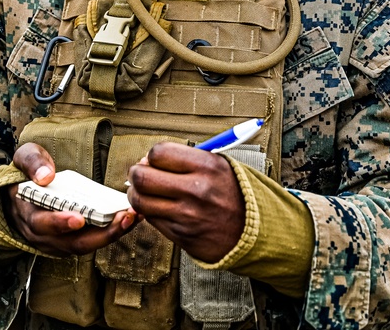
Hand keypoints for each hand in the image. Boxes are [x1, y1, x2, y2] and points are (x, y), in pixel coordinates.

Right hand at [4, 142, 137, 256]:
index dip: (59, 223)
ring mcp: (59, 242)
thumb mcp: (23, 159)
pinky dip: (112, 231)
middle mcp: (44, 235)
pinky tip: (131, 217)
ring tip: (133, 216)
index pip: (42, 224)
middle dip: (101, 234)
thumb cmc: (27, 175)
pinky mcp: (73, 241)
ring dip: (112, 234)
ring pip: (87, 245)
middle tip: (123, 218)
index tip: (79, 218)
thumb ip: (33, 162)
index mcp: (28, 214)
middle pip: (73, 243)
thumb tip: (46, 176)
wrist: (22, 195)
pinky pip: (93, 241)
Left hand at [126, 142, 244, 262]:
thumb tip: (148, 159)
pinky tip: (158, 208)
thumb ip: (185, 159)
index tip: (152, 160)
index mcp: (207, 166)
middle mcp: (196, 190)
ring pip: (140, 201)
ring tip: (144, 192)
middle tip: (139, 174)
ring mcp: (187, 215)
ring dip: (136, 195)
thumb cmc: (233, 194)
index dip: (150, 156)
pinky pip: (151, 219)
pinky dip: (149, 212)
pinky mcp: (181, 235)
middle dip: (135, 173)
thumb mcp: (219, 165)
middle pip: (143, 177)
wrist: (254, 231)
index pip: (159, 152)